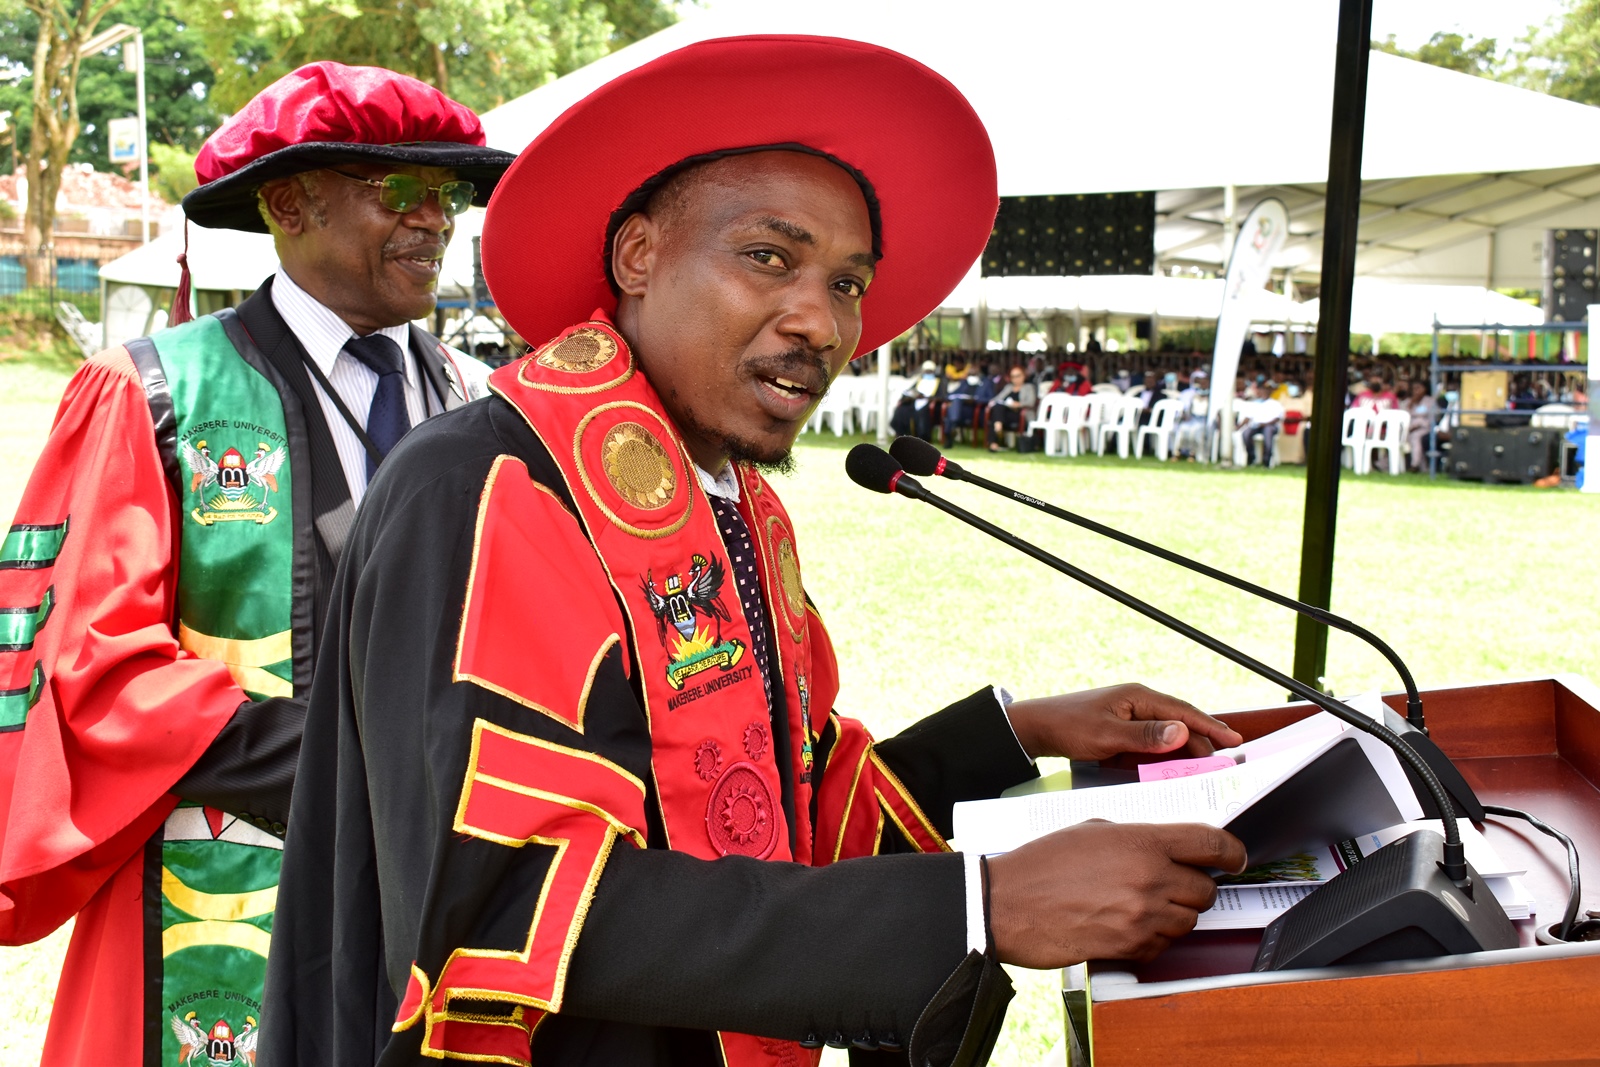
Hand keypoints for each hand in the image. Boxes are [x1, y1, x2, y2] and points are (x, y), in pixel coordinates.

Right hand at [985, 821, 1246, 967]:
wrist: (1009, 903)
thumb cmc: (1043, 863)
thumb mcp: (1092, 830)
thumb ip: (1136, 838)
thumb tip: (1164, 849)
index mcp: (1142, 842)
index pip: (1211, 844)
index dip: (1231, 852)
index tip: (1235, 857)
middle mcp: (1150, 879)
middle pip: (1205, 889)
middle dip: (1194, 887)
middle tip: (1174, 883)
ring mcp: (1143, 916)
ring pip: (1188, 921)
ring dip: (1174, 914)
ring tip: (1142, 904)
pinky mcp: (1131, 947)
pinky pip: (1164, 946)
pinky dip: (1154, 938)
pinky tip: (1126, 924)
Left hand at [1005, 683, 1242, 761]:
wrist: (1037, 728)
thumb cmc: (1068, 727)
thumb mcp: (1107, 735)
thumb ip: (1145, 736)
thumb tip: (1182, 732)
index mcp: (1138, 697)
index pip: (1183, 712)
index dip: (1210, 727)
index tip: (1234, 741)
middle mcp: (1138, 703)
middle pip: (1180, 723)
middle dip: (1203, 742)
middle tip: (1224, 764)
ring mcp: (1131, 715)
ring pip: (1168, 733)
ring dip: (1186, 749)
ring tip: (1207, 767)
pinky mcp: (1123, 728)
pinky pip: (1153, 740)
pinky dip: (1167, 753)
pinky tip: (1175, 766)